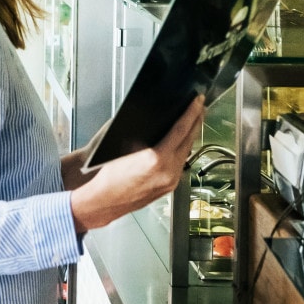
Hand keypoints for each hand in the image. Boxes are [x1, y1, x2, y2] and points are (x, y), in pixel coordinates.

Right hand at [71, 96, 203, 232]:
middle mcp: (168, 171)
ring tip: (192, 123)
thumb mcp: (124, 147)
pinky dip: (182, 150)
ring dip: (190, 137)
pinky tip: (180, 144)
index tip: (198, 101)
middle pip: (189, 141)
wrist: (104, 202)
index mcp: (157, 159)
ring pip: (186, 153)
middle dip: (196, 122)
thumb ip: (143, 135)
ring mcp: (171, 181)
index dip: (191, 112)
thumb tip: (154, 124)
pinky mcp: (169, 187)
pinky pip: (180, 164)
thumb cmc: (108, 177)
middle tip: (200, 108)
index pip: (181, 129)